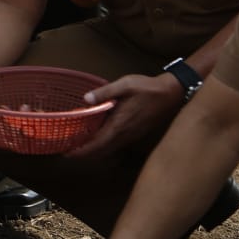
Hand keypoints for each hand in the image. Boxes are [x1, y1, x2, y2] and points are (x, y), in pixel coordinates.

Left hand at [64, 72, 181, 159]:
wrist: (171, 94)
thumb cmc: (147, 88)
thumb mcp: (125, 85)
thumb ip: (105, 92)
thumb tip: (86, 98)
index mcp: (119, 125)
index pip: (97, 144)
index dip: (82, 151)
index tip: (67, 153)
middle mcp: (125, 134)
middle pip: (101, 151)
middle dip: (84, 153)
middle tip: (67, 151)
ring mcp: (131, 136)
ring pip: (109, 149)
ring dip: (94, 150)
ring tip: (78, 146)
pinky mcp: (135, 133)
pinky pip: (116, 144)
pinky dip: (103, 145)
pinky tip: (97, 138)